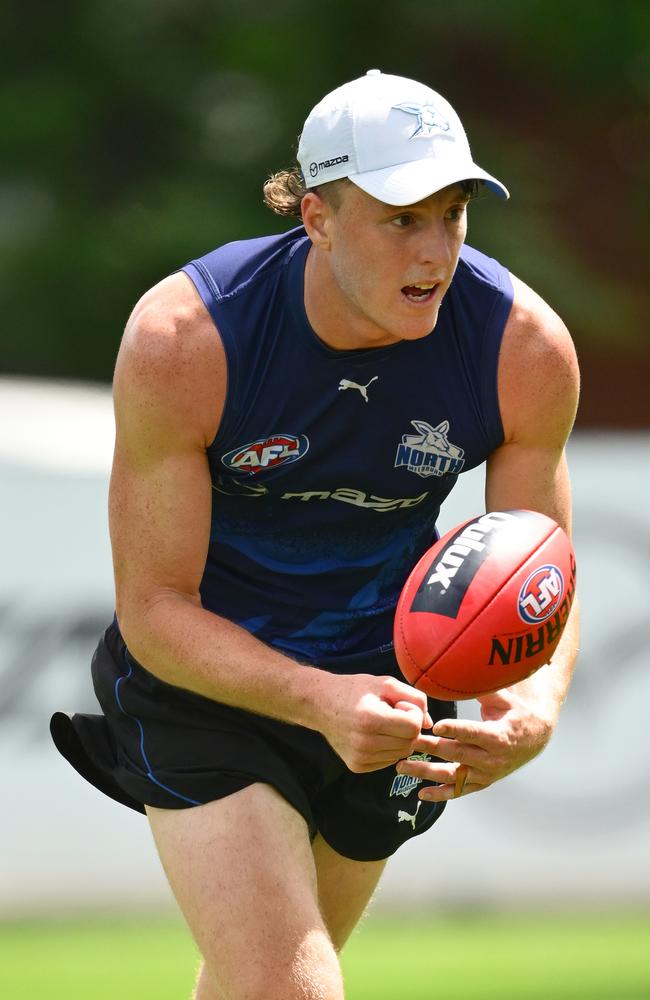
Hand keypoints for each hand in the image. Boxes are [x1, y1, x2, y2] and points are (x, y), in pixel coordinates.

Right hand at [317, 673, 432, 773]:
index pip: (413, 727)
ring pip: (401, 754)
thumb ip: (415, 698)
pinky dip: (387, 749)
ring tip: (381, 724)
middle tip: (390, 713)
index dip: (411, 713)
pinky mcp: (357, 766)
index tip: (398, 704)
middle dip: (407, 727)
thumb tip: (428, 724)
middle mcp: (364, 743)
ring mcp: (360, 757)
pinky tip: (373, 735)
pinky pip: (388, 761)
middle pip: (409, 742)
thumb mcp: (386, 683)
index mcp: (371, 719)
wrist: (320, 704)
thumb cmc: (354, 690)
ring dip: (398, 739)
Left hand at [394, 680, 558, 799]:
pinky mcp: (481, 782)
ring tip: (402, 766)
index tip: (435, 726)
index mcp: (499, 736)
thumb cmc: (515, 713)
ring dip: (427, 772)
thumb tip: (464, 669)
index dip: (455, 730)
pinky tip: (420, 793)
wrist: (534, 739)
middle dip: (431, 748)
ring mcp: (486, 773)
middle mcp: (492, 759)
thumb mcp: (505, 698)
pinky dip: (440, 794)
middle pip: (458, 754)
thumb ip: (484, 688)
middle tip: (409, 741)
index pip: (473, 733)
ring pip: (453, 776)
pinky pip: (458, 791)